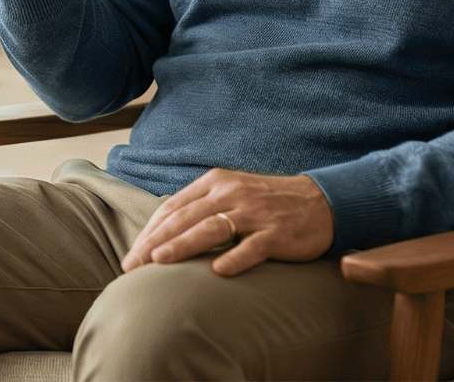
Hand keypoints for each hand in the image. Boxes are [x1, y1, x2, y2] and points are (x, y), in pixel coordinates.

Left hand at [121, 168, 335, 276]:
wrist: (322, 201)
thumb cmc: (268, 203)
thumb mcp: (231, 194)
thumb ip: (201, 208)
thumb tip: (163, 234)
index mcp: (215, 183)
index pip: (173, 207)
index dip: (150, 232)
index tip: (132, 254)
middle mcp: (231, 193)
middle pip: (185, 218)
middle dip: (155, 242)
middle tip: (133, 265)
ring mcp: (255, 213)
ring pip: (211, 228)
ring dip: (183, 245)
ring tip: (159, 262)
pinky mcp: (277, 232)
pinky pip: (253, 246)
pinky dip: (235, 258)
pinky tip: (218, 271)